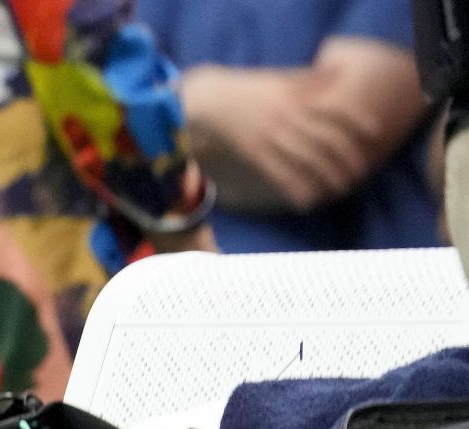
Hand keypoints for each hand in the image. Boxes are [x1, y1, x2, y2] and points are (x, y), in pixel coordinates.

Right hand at [182, 65, 371, 212]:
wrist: (211, 98)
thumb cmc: (249, 87)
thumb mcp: (283, 76)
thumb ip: (312, 77)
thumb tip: (342, 71)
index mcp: (298, 95)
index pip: (336, 109)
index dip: (358, 121)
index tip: (375, 133)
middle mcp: (288, 116)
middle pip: (326, 139)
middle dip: (346, 157)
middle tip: (360, 172)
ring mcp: (271, 135)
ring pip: (307, 158)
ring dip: (327, 175)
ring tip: (342, 188)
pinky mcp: (255, 151)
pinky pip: (278, 173)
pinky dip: (295, 187)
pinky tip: (307, 200)